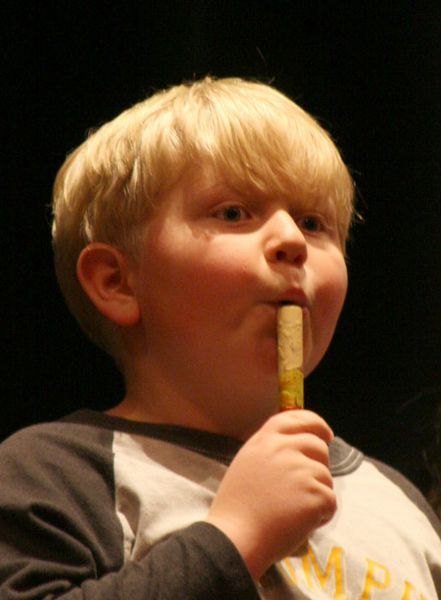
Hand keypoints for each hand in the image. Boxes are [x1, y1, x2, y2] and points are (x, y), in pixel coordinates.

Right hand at [205, 410, 335, 578]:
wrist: (235, 537)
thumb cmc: (237, 507)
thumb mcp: (247, 463)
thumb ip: (271, 450)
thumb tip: (297, 447)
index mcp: (266, 439)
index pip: (297, 418)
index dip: (315, 424)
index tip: (326, 434)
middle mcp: (285, 448)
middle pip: (319, 447)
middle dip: (317, 466)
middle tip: (302, 489)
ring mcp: (302, 470)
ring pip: (326, 477)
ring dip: (316, 494)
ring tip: (290, 511)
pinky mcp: (315, 494)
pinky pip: (330, 502)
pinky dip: (320, 516)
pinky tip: (297, 523)